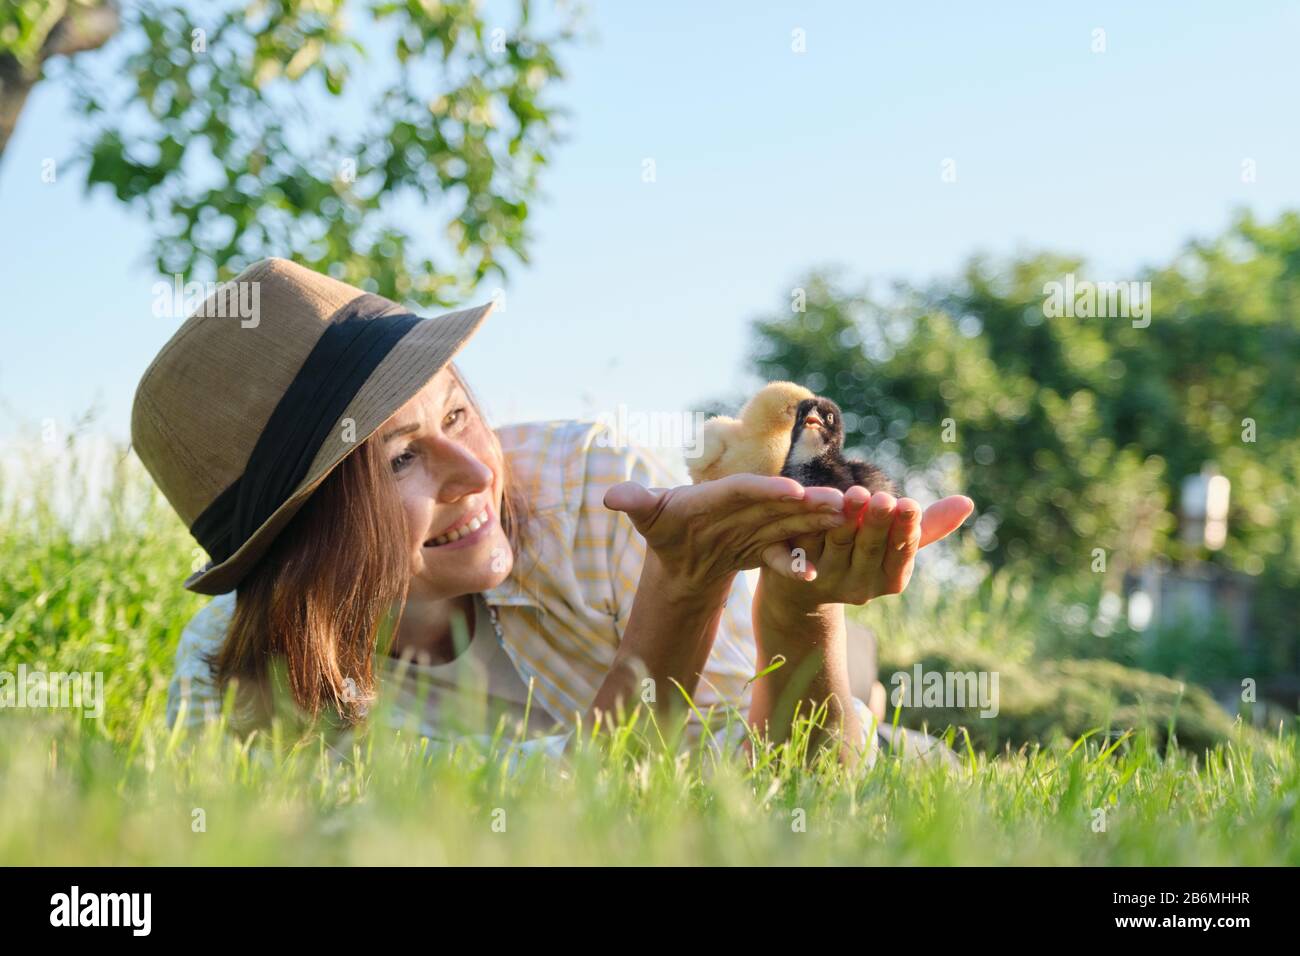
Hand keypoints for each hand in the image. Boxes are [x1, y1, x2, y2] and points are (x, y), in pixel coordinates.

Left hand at [603, 475, 852, 592]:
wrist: (682, 552)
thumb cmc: (665, 525)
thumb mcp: (648, 515)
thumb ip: (635, 502)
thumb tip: (611, 496)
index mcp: (719, 494)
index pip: (745, 489)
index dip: (768, 490)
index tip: (791, 491)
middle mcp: (746, 506)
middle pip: (780, 503)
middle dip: (809, 504)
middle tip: (840, 503)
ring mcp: (761, 526)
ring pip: (794, 524)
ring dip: (819, 525)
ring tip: (847, 522)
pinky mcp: (768, 548)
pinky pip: (786, 556)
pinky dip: (798, 566)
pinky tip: (813, 577)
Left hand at [760, 488, 973, 608]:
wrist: (805, 588)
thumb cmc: (862, 552)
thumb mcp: (895, 542)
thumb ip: (929, 525)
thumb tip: (967, 502)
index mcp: (890, 579)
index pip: (902, 553)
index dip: (905, 530)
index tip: (910, 505)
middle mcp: (860, 587)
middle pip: (870, 549)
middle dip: (878, 523)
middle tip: (884, 498)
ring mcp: (827, 580)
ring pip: (839, 545)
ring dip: (846, 521)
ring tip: (854, 495)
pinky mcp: (795, 571)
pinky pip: (805, 544)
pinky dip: (812, 525)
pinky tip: (816, 502)